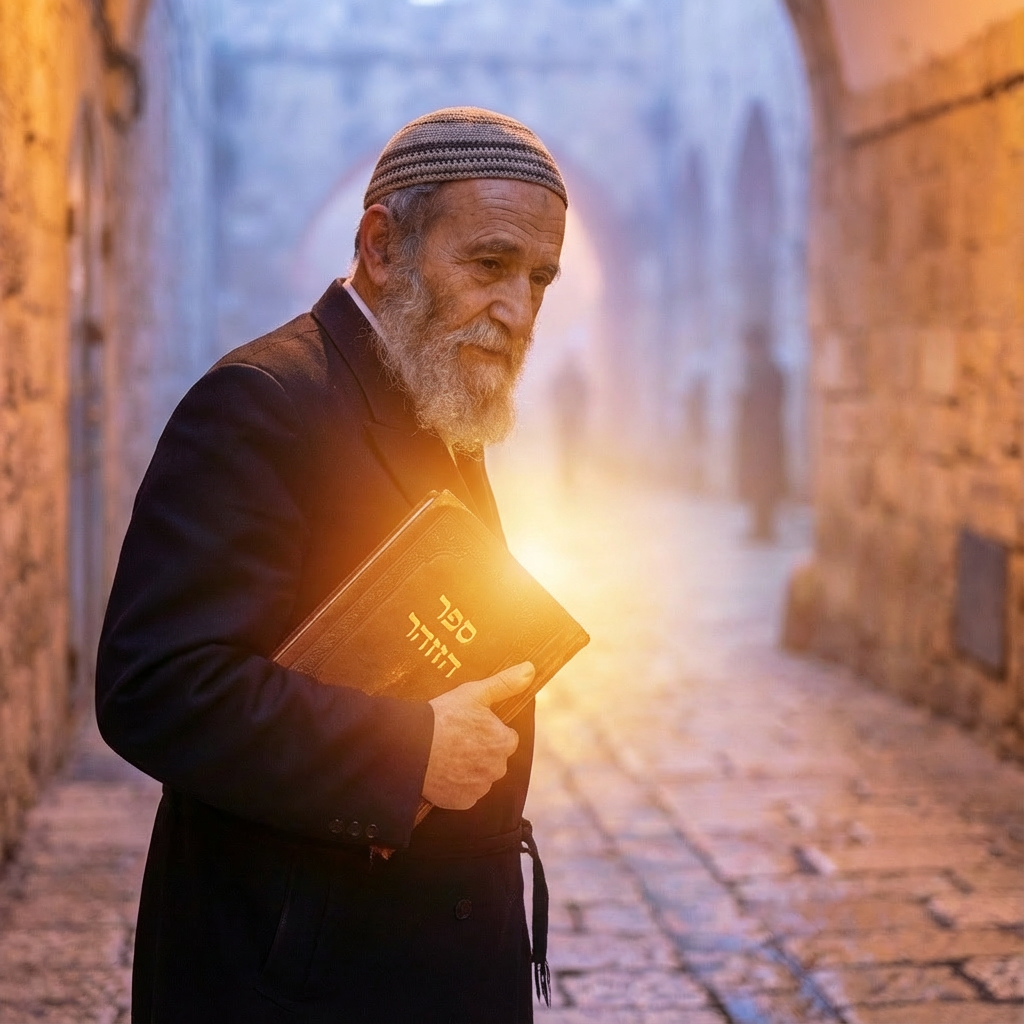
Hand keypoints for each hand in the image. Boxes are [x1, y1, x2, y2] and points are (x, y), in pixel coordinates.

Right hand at [422, 662, 534, 809]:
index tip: (472, 726)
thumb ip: (505, 683)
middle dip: (482, 751)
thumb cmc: (444, 716)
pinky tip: (443, 772)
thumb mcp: (475, 692)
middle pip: (495, 759)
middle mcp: (497, 769)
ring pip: (481, 776)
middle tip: (458, 739)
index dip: (490, 730)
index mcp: (503, 742)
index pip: (507, 738)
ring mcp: (479, 788)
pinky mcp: (462, 802)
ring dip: (471, 769)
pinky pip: (466, 794)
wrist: (410, 746)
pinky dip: (458, 786)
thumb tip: (530, 669)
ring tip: (448, 755)